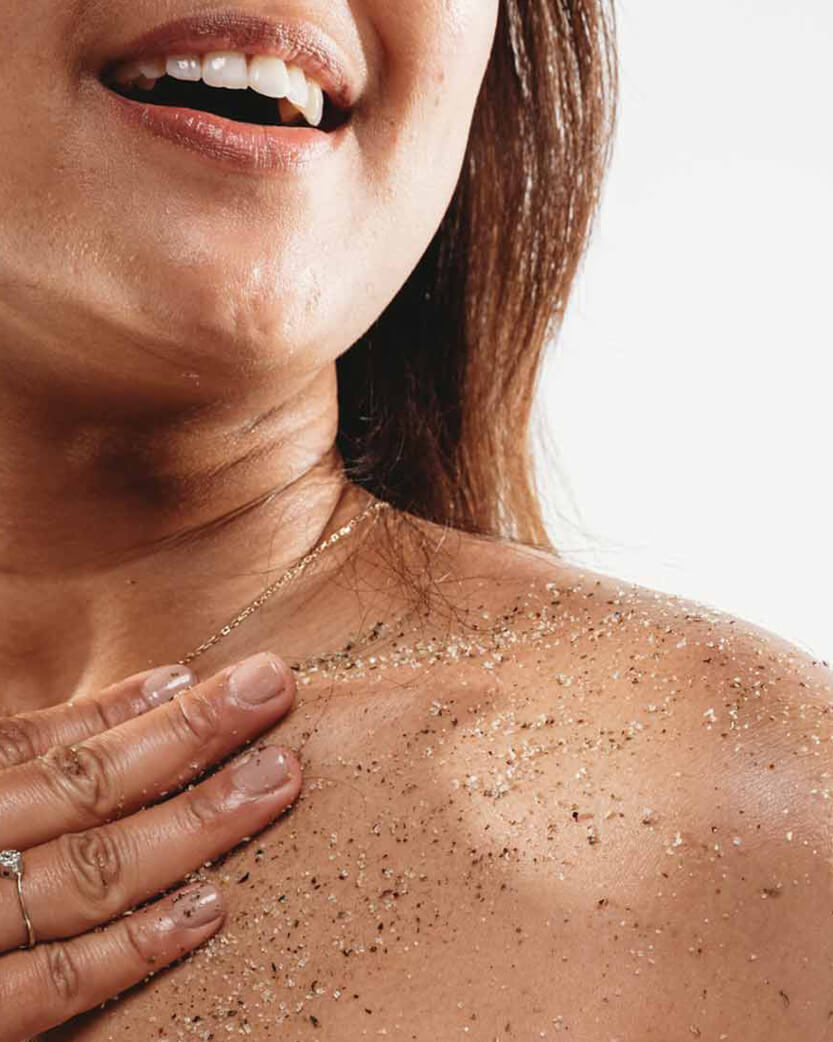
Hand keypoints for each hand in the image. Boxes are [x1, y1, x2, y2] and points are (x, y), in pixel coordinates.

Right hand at [0, 651, 301, 1040]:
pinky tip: (212, 906)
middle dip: (184, 737)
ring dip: (189, 825)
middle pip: (78, 790)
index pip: (38, 743)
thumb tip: (133, 700)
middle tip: (272, 689)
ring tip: (275, 779)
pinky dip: (134, 947)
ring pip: (85, 876)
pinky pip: (55, 989)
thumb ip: (16, 755)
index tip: (204, 675)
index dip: (125, 706)